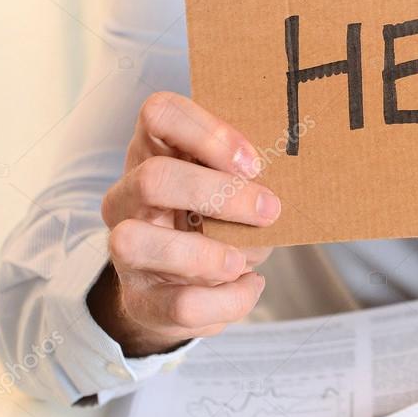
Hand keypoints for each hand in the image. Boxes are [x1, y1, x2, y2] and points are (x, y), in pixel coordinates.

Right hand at [89, 92, 280, 356]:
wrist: (183, 284)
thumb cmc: (217, 216)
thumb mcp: (229, 185)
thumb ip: (247, 173)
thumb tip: (293, 176)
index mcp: (153, 150)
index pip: (158, 113)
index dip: (207, 132)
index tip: (253, 161)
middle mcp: (127, 195)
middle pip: (152, 177)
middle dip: (217, 194)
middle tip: (269, 209)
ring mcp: (124, 248)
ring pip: (138, 241)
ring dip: (206, 254)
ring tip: (244, 260)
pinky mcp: (139, 299)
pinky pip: (179, 304)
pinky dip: (228, 300)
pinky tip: (249, 286)